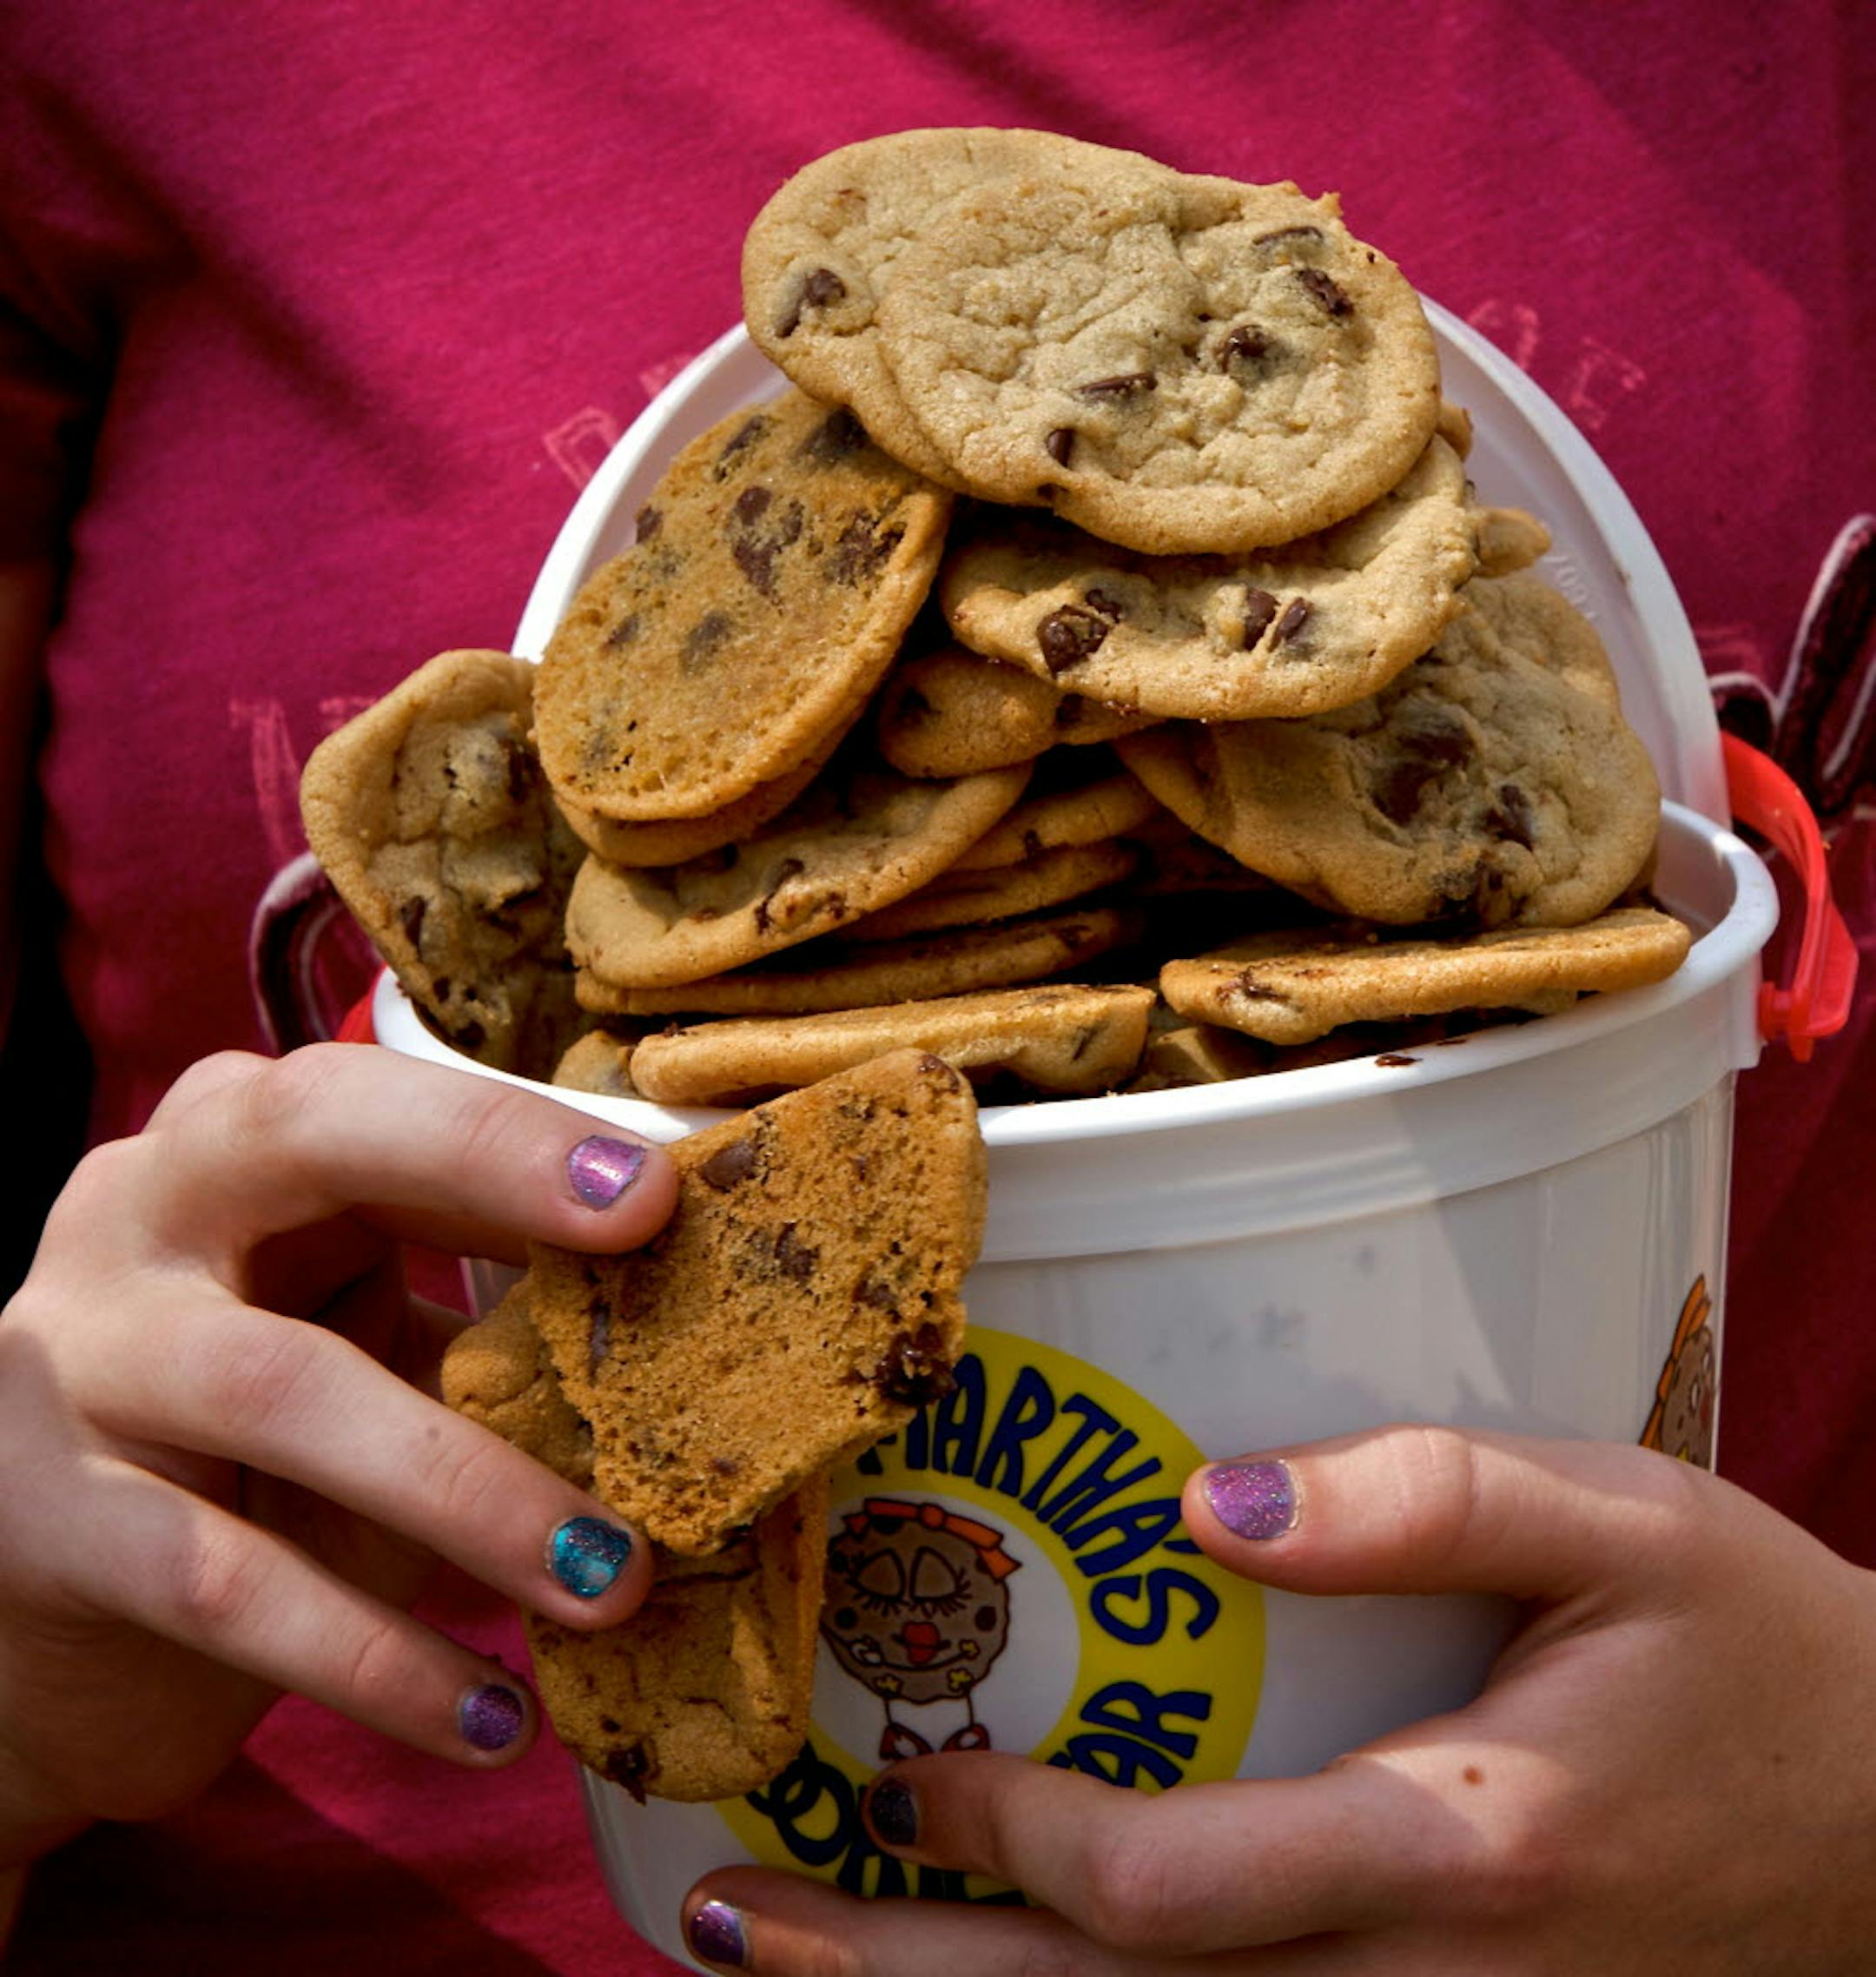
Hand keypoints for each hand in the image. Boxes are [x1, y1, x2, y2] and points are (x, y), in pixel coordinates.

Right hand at [0, 1043, 676, 1866]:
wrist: (46, 1626)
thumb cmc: (249, 1452)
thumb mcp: (354, 1346)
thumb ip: (475, 1317)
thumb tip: (696, 1326)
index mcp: (230, 1149)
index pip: (376, 1094)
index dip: (514, 1126)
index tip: (654, 1177)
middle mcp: (137, 1212)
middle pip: (299, 1135)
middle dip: (482, 1162)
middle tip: (640, 1224)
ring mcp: (79, 1359)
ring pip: (287, 1387)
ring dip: (473, 1488)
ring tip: (609, 1577)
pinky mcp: (52, 1524)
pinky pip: (232, 1585)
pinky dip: (377, 1661)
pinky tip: (489, 1720)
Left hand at [682, 1426, 1875, 1973]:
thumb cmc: (1764, 1662)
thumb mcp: (1627, 1528)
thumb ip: (1423, 1495)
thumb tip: (1207, 1502)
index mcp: (1459, 1855)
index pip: (1173, 1892)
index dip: (1009, 1839)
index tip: (901, 1764)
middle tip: (727, 1921)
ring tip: (782, 1967)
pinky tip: (989, 1966)